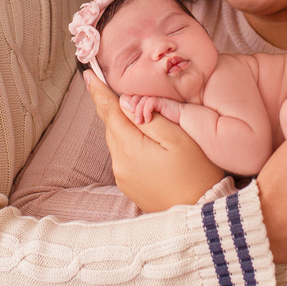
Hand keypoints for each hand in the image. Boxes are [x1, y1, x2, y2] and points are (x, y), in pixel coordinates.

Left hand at [86, 71, 222, 211]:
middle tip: (109, 85)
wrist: (199, 211)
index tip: (87, 74)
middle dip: (111, 106)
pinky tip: (143, 140)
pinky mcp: (129, 185)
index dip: (98, 92)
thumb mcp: (179, 138)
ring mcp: (123, 176)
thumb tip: (126, 102)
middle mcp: (120, 163)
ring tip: (133, 112)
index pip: (109, 112)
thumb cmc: (196, 173)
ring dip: (122, 125)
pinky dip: (129, 143)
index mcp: (130, 148)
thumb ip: (152, 117)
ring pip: (117, 141)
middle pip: (111, 126)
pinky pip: (124, 156)